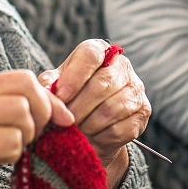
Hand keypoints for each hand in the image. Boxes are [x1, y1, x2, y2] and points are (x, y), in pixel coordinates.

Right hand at [0, 69, 74, 188]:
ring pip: (21, 112)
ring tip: (7, 151)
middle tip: (35, 136)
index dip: (48, 99)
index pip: (21, 77)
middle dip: (43, 112)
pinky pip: (9, 141)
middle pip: (26, 85)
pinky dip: (11, 155)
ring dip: (25, 138)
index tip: (62, 118)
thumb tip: (44, 105)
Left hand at [39, 39, 151, 188]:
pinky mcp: (143, 113)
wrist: (92, 124)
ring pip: (111, 109)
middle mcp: (123, 66)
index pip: (90, 55)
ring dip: (88, 124)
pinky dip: (99, 137)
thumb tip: (44, 90)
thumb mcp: (56, 86)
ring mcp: (136, 89)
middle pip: (102, 84)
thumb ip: (48, 85)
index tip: (61, 97)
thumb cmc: (72, 98)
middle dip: (78, 107)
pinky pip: (119, 129)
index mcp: (100, 51)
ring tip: (75, 130)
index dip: (74, 77)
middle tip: (64, 121)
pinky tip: (90, 137)